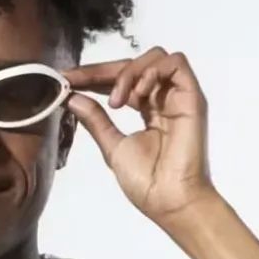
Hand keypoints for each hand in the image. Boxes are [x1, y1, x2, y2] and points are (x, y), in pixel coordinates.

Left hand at [62, 47, 215, 224]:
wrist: (170, 201)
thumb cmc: (147, 182)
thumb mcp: (113, 147)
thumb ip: (96, 120)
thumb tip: (72, 98)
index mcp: (148, 111)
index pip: (120, 80)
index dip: (93, 76)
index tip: (66, 79)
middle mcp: (164, 99)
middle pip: (133, 64)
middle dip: (101, 70)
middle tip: (76, 80)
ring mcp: (179, 97)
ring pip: (155, 57)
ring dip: (129, 72)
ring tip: (116, 102)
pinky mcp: (192, 97)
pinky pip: (176, 63)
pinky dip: (152, 71)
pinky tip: (136, 96)